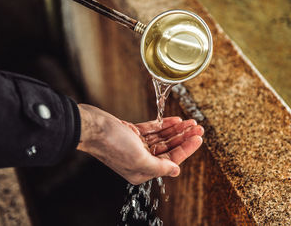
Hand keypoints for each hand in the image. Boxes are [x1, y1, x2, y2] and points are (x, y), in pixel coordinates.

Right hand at [77, 104, 203, 184]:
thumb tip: (176, 170)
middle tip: (198, 128)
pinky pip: (152, 129)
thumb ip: (159, 166)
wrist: (92, 127)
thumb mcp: (139, 159)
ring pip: (162, 137)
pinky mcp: (131, 132)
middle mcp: (140, 159)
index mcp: (142, 170)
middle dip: (184, 137)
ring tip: (190, 122)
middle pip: (168, 148)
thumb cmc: (112, 144)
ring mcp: (135, 145)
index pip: (171, 160)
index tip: (199, 138)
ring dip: (176, 130)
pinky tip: (175, 120)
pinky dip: (163, 124)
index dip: (187, 148)